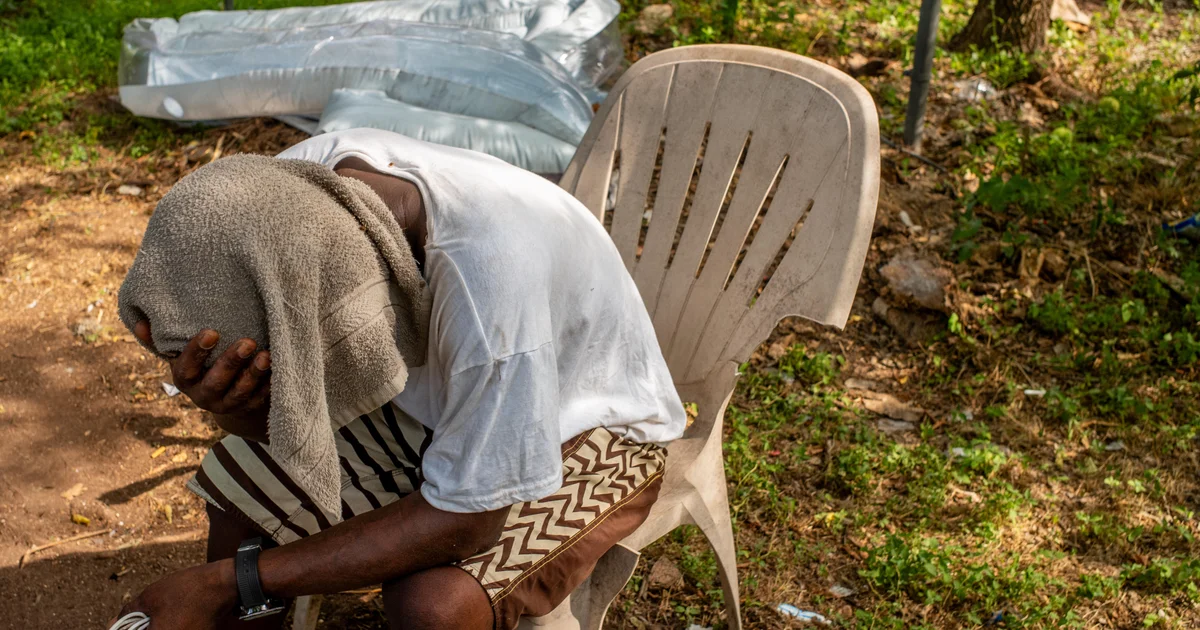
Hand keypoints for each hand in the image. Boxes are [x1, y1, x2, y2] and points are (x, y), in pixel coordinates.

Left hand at [108, 560, 237, 629]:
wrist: (223, 585)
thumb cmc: (187, 590)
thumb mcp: (150, 597)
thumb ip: (127, 613)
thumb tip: (111, 624)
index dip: (124, 629)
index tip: (122, 625)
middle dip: (143, 627)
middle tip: (139, 619)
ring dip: (156, 626)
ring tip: (158, 614)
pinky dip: (169, 626)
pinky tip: (171, 615)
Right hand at [134, 321, 270, 440]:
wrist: (223, 396)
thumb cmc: (200, 366)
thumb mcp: (180, 355)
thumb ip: (161, 339)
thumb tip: (140, 320)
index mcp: (185, 380)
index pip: (186, 368)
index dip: (196, 352)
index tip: (212, 332)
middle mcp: (204, 396)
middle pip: (216, 382)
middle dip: (232, 362)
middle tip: (248, 341)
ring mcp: (227, 405)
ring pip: (240, 393)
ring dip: (254, 375)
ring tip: (267, 355)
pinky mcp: (248, 408)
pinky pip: (260, 399)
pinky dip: (269, 385)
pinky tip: (278, 369)